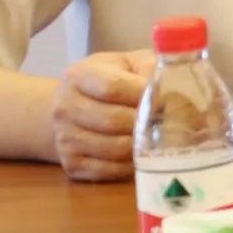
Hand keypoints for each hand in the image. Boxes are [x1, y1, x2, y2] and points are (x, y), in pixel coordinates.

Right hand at [50, 49, 154, 180]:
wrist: (72, 104)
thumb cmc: (108, 78)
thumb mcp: (126, 63)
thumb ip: (146, 68)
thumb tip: (167, 92)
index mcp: (79, 75)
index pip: (112, 87)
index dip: (141, 95)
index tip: (163, 98)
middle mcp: (65, 107)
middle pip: (111, 120)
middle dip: (144, 123)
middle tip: (166, 122)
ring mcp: (65, 138)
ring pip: (111, 148)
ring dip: (139, 146)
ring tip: (158, 137)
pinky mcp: (71, 164)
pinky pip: (107, 170)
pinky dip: (129, 165)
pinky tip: (141, 154)